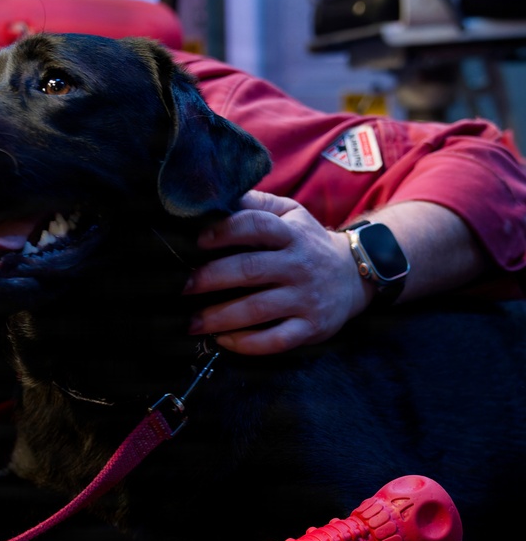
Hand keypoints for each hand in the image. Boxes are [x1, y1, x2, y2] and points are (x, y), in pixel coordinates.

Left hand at [184, 190, 363, 354]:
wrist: (356, 274)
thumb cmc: (308, 243)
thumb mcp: (291, 214)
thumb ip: (258, 205)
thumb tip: (218, 197)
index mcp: (291, 234)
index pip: (256, 225)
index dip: (225, 231)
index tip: (198, 241)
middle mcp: (299, 265)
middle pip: (250, 270)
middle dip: (211, 278)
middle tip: (184, 288)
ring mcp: (306, 298)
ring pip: (258, 309)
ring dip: (220, 317)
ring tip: (192, 322)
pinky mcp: (311, 327)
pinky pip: (276, 340)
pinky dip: (246, 343)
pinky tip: (223, 340)